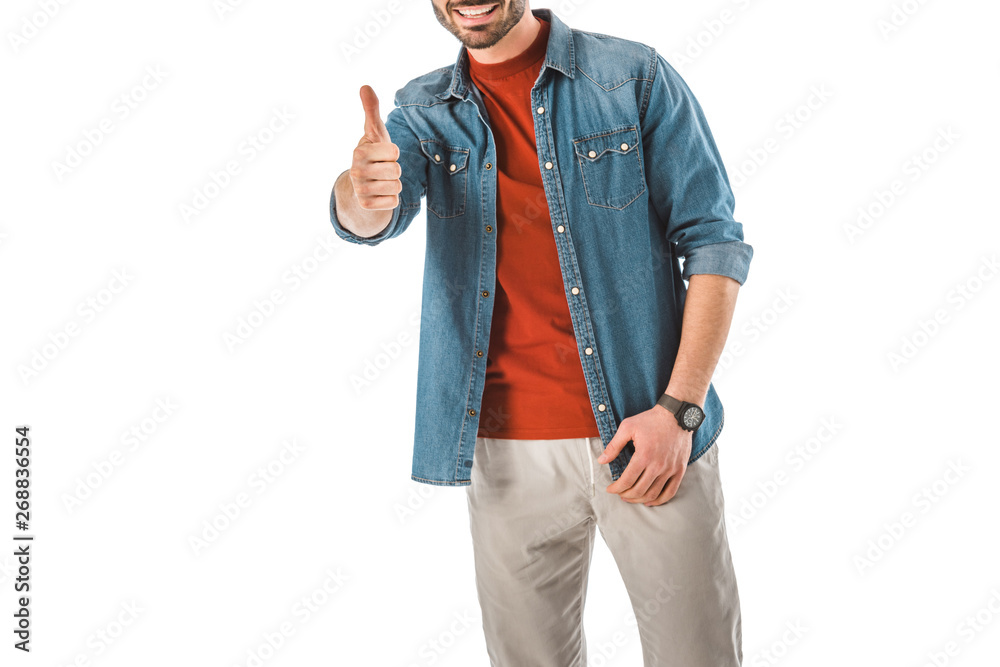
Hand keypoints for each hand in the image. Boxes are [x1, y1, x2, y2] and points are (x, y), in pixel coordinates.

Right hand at [350, 85, 401, 209]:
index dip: (394, 153)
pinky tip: (380, 194)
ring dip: (394, 185)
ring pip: (397, 187)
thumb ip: (372, 109)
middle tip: (383, 169)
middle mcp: (356, 171)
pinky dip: (391, 199)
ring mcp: (360, 190)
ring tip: (382, 180)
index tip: (383, 154)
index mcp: (360, 151)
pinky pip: (393, 202)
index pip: (394, 152)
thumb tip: (365, 86)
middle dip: (395, 170)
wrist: (362, 182)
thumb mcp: (374, 131)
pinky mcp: (366, 205)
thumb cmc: (374, 152)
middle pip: (397, 171)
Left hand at [596, 404, 692, 505]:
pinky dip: (659, 500)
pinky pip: (670, 492)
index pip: (626, 481)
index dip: (616, 488)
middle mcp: (658, 465)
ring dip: (639, 499)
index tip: (610, 488)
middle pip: (639, 490)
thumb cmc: (651, 420)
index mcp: (643, 456)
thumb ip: (613, 446)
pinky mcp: (680, 470)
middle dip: (625, 495)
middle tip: (619, 493)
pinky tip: (650, 501)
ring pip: (653, 493)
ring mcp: (670, 469)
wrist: (677, 415)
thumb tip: (601, 460)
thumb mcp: (627, 427)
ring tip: (631, 497)